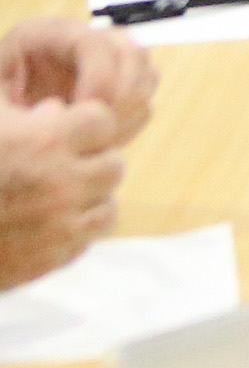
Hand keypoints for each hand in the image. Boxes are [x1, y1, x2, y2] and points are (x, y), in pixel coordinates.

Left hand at [0, 19, 152, 145]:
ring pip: (145, 73)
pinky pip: (144, 95)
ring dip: (130, 108)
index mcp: (44, 34)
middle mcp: (81, 38)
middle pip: (132, 53)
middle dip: (121, 95)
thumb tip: (57, 111)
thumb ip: (17, 108)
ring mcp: (103, 59)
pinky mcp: (114, 83)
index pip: (95, 43)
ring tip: (100, 136)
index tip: (82, 113)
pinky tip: (105, 137)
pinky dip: (131, 118)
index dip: (100, 79)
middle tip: (97, 130)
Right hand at [0, 93, 127, 291]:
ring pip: (107, 203)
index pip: (101, 120)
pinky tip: (42, 223)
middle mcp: (60, 182)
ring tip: (52, 194)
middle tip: (57, 164)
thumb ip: (18, 112)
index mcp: (43, 141)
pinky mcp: (53, 257)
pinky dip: (72, 229)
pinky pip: (86, 237)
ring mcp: (60, 223)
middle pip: (112, 163)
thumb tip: (56, 109)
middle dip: (89, 160)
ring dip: (86, 198)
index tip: (60, 130)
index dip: (80, 123)